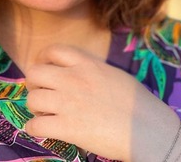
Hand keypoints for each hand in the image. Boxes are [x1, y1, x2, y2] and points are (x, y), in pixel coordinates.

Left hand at [23, 44, 180, 160]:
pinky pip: (35, 125)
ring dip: (34, 107)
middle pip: (35, 72)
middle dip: (33, 83)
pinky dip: (34, 128)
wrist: (148, 130)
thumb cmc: (140, 105)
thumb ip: (95, 71)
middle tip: (41, 93)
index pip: (54, 50)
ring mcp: (68, 103)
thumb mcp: (116, 75)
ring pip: (32, 98)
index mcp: (88, 64)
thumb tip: (82, 74)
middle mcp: (74, 79)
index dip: (43, 58)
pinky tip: (43, 130)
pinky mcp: (66, 127)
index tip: (44, 67)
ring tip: (45, 113)